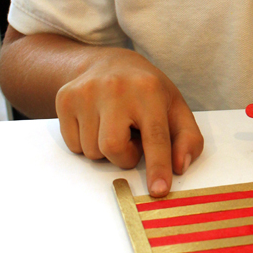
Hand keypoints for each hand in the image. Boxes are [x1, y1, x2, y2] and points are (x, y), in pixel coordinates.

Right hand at [55, 48, 202, 196]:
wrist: (108, 63)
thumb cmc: (147, 91)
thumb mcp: (175, 107)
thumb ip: (187, 138)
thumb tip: (180, 166)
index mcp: (149, 89)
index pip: (155, 135)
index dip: (158, 165)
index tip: (158, 190)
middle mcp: (116, 87)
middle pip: (113, 148)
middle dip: (124, 155)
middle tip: (132, 136)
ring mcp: (86, 91)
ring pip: (91, 151)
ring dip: (105, 150)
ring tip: (115, 125)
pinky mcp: (65, 98)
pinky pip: (73, 145)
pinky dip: (87, 142)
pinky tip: (97, 121)